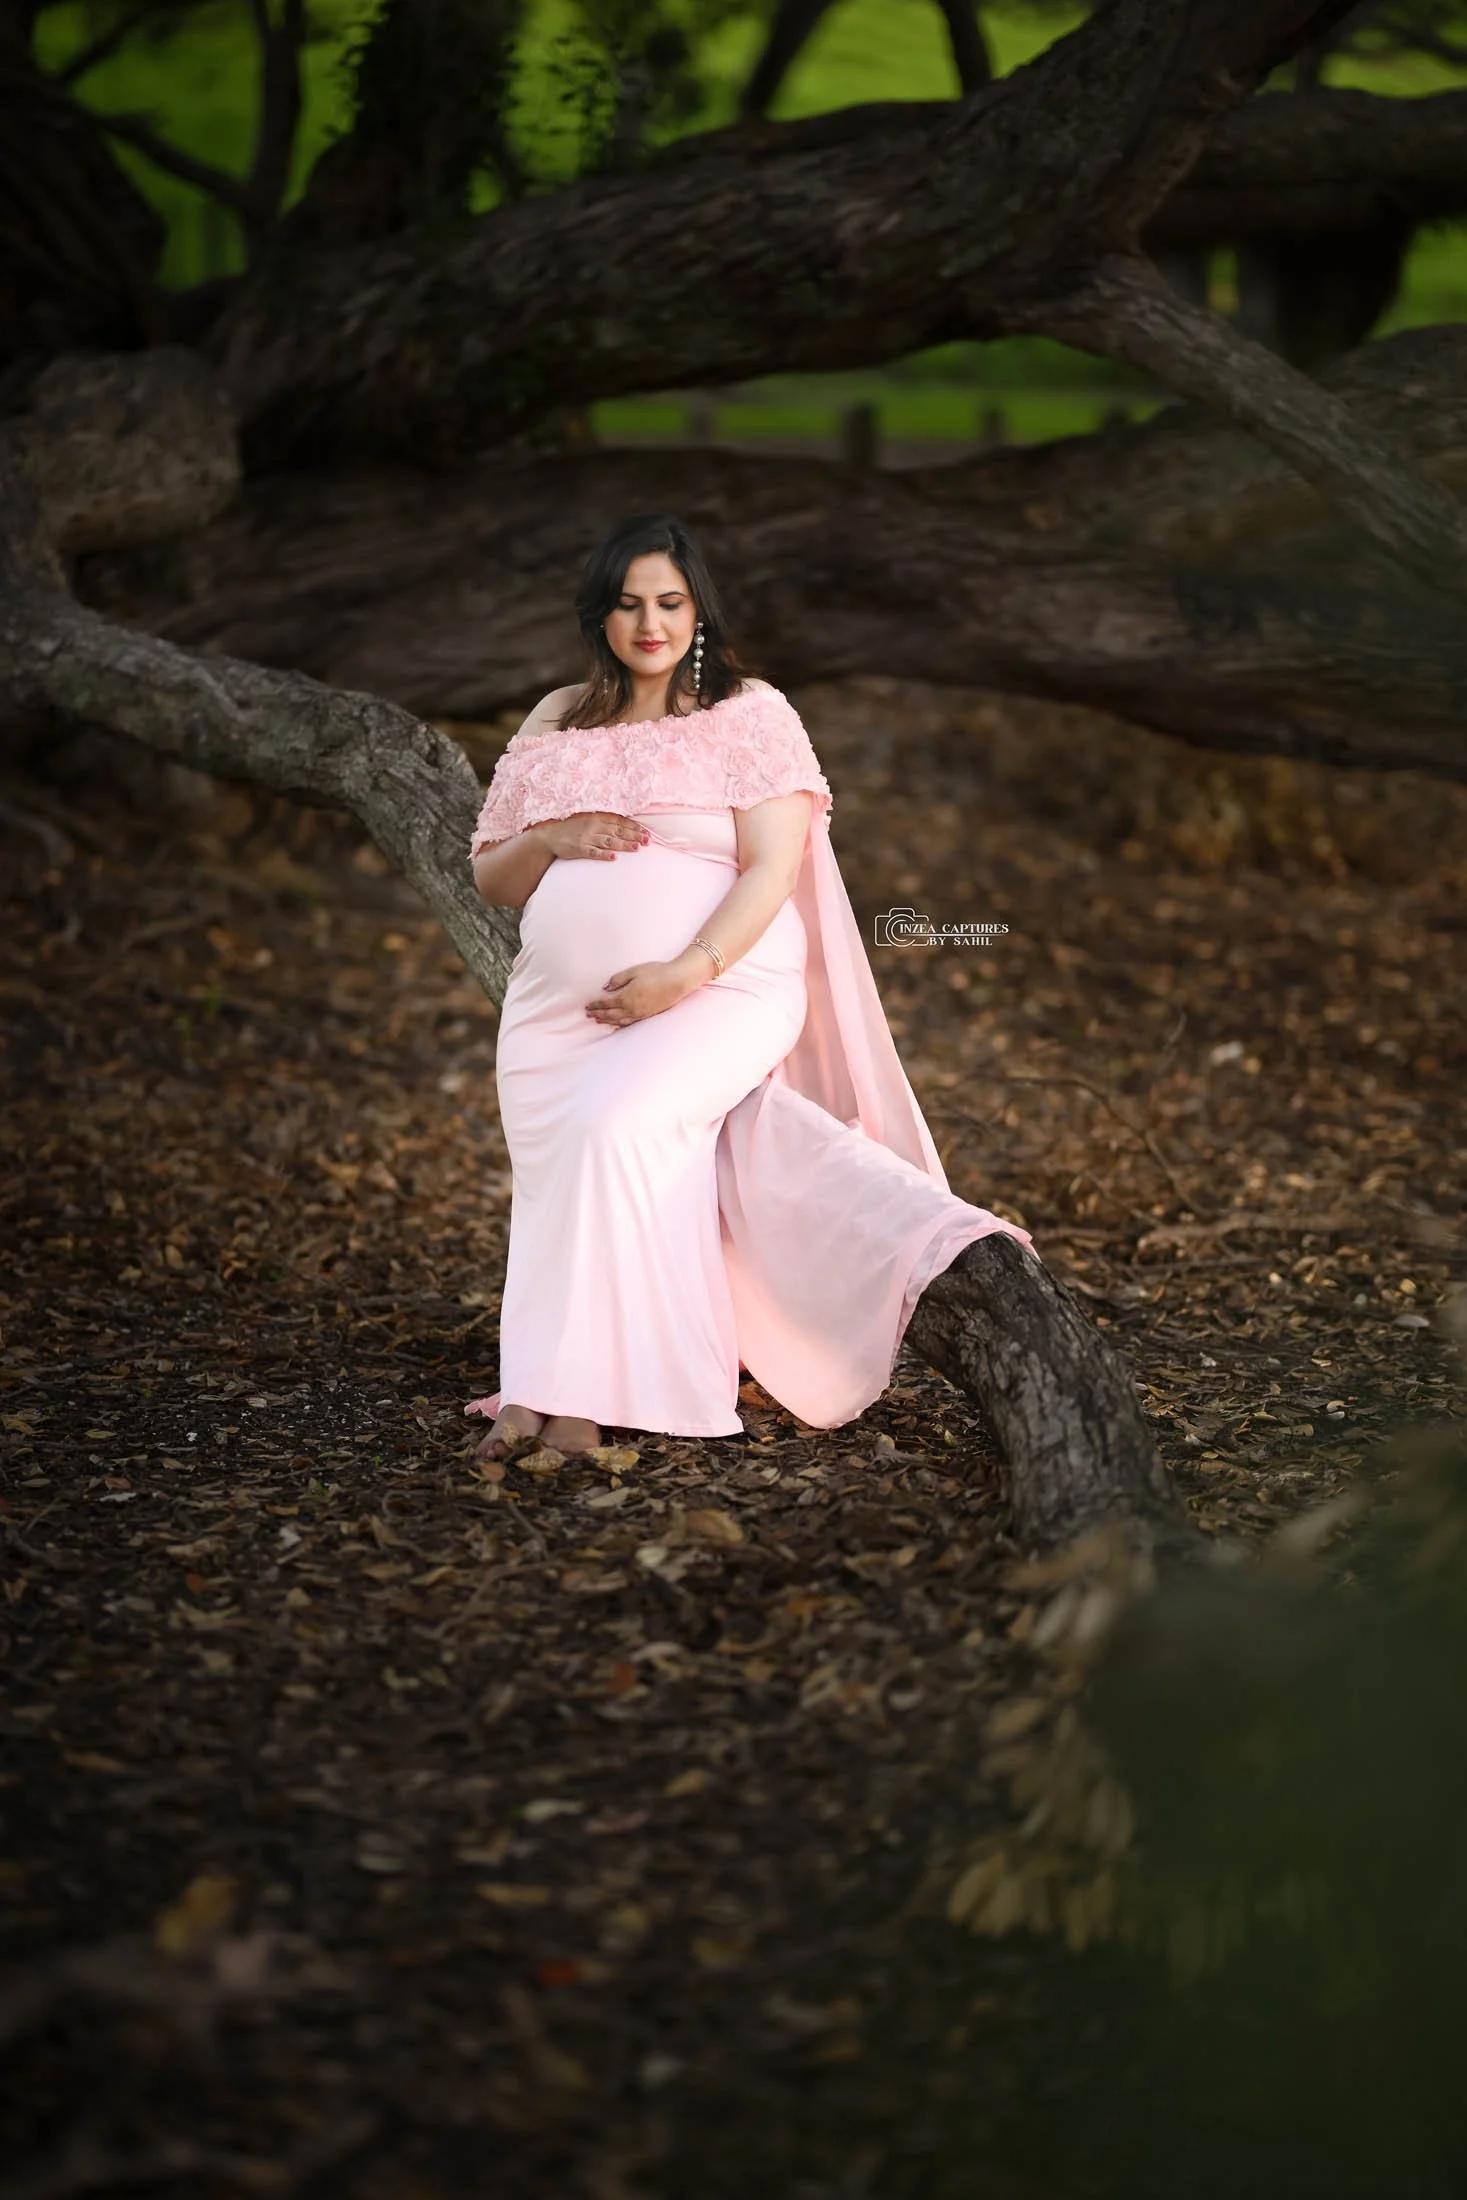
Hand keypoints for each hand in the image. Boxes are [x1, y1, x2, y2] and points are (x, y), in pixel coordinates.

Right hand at [538, 811, 648, 860]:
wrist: (550, 836)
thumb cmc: (570, 827)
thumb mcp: (587, 819)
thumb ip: (603, 821)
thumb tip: (622, 825)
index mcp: (596, 818)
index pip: (619, 821)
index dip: (633, 827)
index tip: (645, 832)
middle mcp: (593, 826)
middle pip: (618, 831)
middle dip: (634, 836)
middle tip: (648, 841)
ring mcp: (586, 838)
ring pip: (609, 841)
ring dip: (624, 844)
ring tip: (637, 848)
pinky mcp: (580, 849)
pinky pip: (594, 852)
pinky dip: (604, 854)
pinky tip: (614, 857)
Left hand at [586, 955, 703, 1026]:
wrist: (677, 981)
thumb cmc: (656, 973)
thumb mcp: (634, 971)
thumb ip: (618, 979)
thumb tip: (606, 988)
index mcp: (626, 997)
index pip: (606, 1003)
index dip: (595, 1005)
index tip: (587, 1005)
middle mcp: (631, 1009)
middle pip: (610, 1014)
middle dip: (598, 1014)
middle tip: (588, 1015)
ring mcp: (640, 1014)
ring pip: (618, 1020)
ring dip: (607, 1021)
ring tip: (598, 1020)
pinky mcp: (647, 1015)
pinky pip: (629, 1022)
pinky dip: (619, 1024)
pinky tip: (616, 1023)